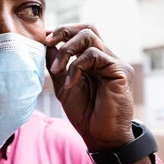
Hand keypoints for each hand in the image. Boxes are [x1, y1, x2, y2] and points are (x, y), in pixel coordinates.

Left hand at [45, 24, 134, 152]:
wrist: (100, 136)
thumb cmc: (84, 113)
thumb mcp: (63, 85)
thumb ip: (57, 64)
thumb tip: (45, 44)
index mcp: (93, 60)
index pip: (79, 34)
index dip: (61, 32)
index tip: (43, 39)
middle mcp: (105, 58)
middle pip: (87, 28)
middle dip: (64, 31)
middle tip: (47, 42)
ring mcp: (114, 63)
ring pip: (89, 36)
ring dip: (67, 50)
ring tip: (57, 70)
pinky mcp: (120, 71)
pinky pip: (95, 55)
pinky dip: (77, 66)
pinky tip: (70, 83)